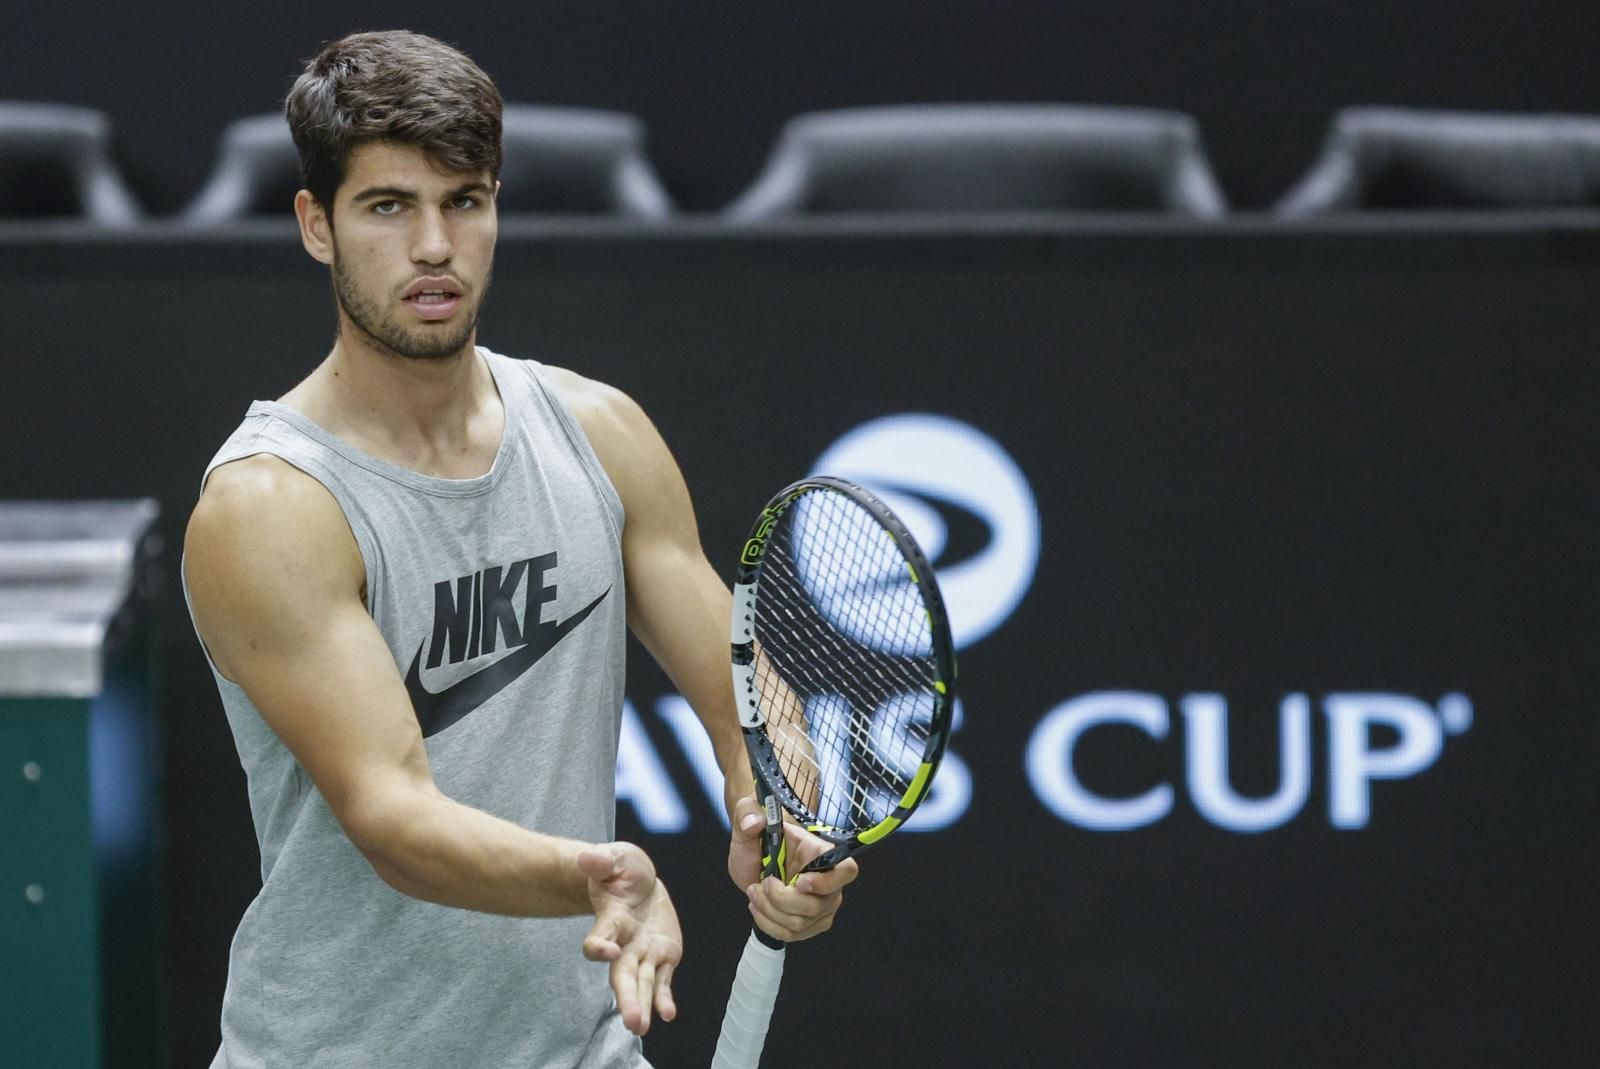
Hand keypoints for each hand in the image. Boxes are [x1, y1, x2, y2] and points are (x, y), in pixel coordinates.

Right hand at [578, 842, 681, 1035]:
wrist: (636, 879)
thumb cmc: (619, 868)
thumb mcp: (612, 858)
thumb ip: (600, 861)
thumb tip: (585, 856)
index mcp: (611, 920)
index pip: (598, 939)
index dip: (599, 947)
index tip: (607, 951)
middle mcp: (623, 944)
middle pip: (621, 974)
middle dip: (627, 996)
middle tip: (633, 1022)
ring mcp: (643, 952)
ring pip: (642, 982)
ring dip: (642, 1004)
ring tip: (642, 1027)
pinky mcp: (662, 955)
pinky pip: (662, 979)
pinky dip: (664, 997)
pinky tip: (668, 1013)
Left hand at [727, 794, 859, 942]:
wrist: (753, 865)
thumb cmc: (757, 841)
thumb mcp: (746, 821)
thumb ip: (747, 812)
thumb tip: (754, 820)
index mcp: (820, 852)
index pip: (846, 870)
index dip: (827, 882)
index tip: (799, 882)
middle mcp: (829, 881)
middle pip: (816, 906)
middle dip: (780, 900)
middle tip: (761, 884)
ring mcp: (822, 905)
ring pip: (800, 923)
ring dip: (769, 911)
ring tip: (755, 892)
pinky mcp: (810, 923)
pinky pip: (791, 935)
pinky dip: (768, 924)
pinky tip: (759, 907)